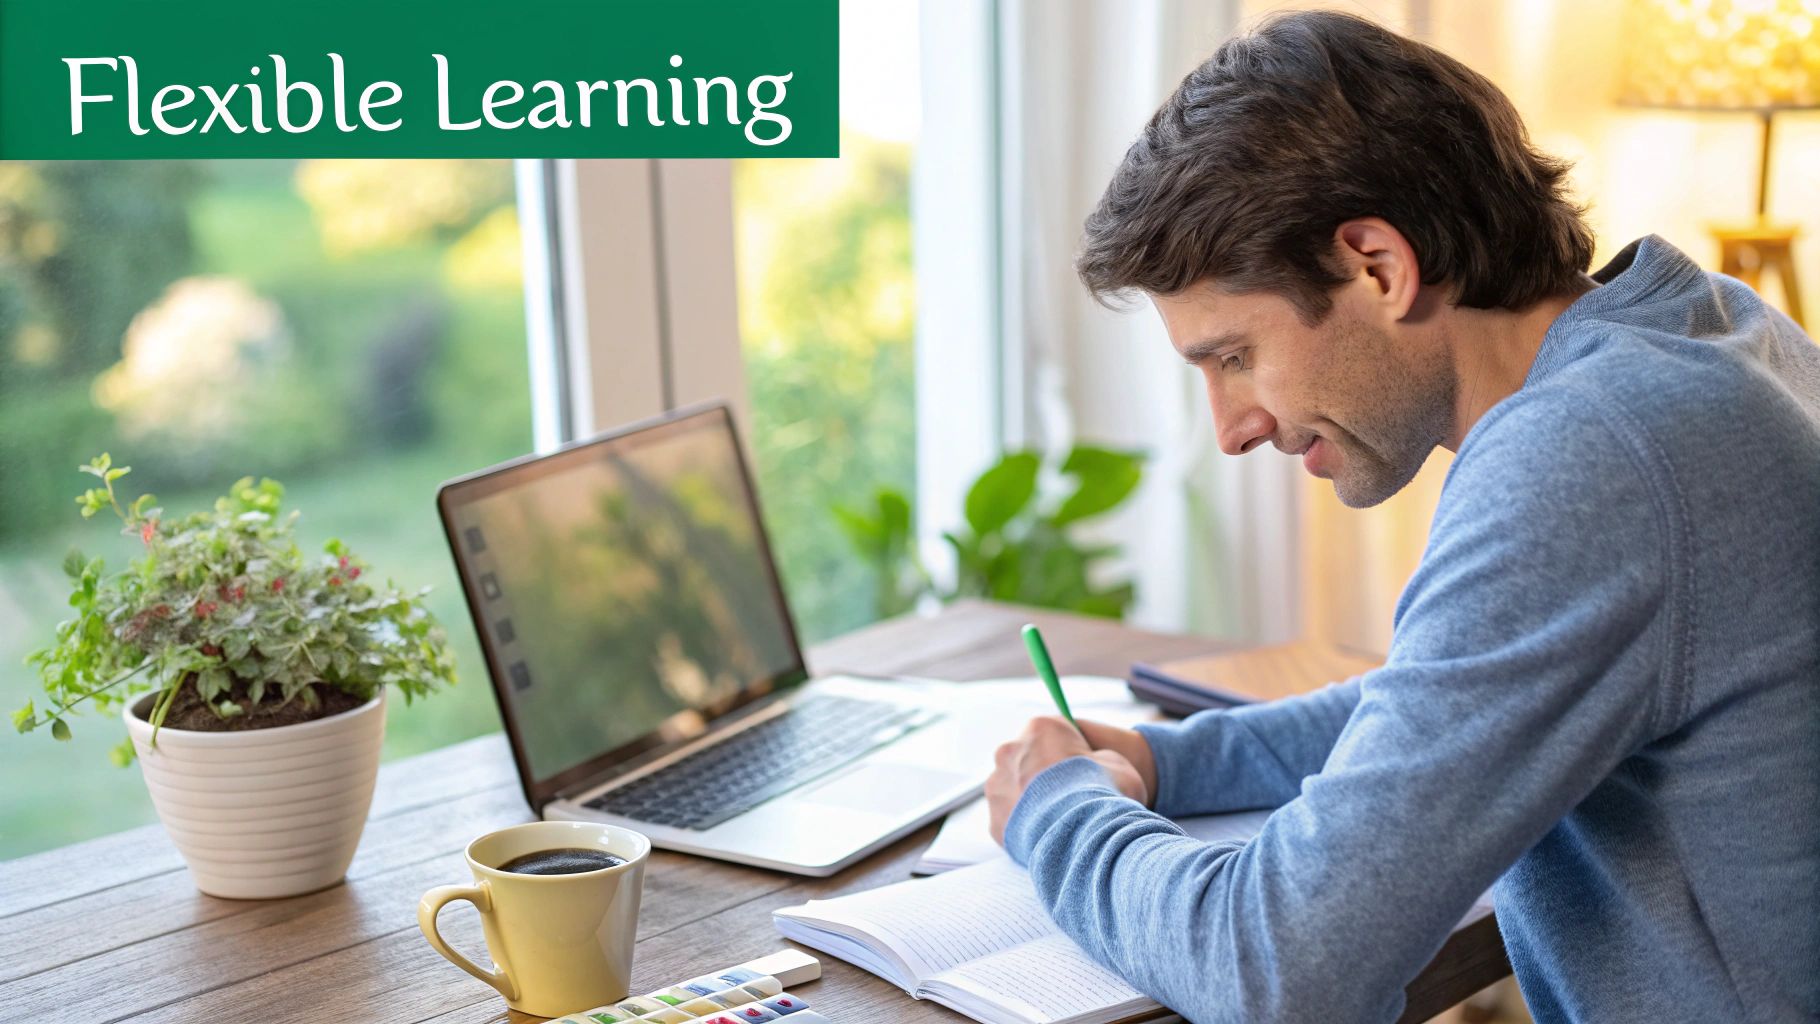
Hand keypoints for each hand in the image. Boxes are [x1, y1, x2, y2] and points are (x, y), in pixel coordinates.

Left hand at [986, 717, 1157, 846]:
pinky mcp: (994, 819)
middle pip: (1030, 759)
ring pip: (1016, 789)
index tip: (1086, 773)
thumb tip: (1091, 767)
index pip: (1054, 733)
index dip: (1074, 754)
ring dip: (1033, 801)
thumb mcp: (1116, 762)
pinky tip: (1049, 836)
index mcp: (1039, 728)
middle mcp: (1010, 751)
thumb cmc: (1104, 793)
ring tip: (1060, 821)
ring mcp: (997, 785)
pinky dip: (1027, 826)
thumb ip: (1096, 758)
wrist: (1083, 836)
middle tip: (1073, 798)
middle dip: (1047, 776)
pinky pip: (1012, 819)